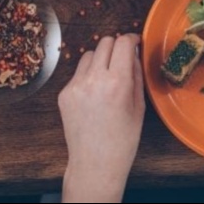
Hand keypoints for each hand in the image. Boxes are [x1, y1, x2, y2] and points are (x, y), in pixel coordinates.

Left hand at [58, 34, 144, 202]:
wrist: (95, 163)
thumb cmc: (123, 140)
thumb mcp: (139, 107)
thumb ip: (136, 75)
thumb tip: (133, 52)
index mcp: (117, 83)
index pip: (123, 43)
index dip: (131, 39)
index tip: (134, 42)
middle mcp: (94, 80)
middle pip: (105, 42)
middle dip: (116, 46)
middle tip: (122, 58)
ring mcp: (76, 86)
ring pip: (89, 54)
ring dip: (100, 59)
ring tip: (107, 78)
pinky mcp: (64, 93)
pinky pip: (78, 73)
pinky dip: (88, 76)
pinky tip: (94, 95)